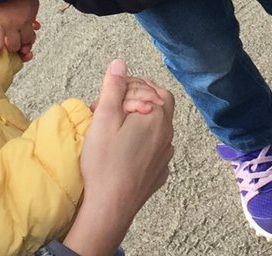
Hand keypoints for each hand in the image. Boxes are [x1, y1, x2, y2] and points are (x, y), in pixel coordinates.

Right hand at [62, 61, 174, 255]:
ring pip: (158, 126)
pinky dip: (143, 142)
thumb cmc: (105, 162)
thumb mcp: (104, 118)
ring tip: (116, 128)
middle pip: (158, 103)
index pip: (149, 87)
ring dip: (141, 121)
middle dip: (136, 100)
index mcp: (157, 115)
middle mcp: (167, 133)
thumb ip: (113, 88)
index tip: (107, 96)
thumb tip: (119, 64)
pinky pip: (155, 148)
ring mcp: (165, 154)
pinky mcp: (159, 172)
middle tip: (111, 108)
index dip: (127, 86)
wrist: (110, 207)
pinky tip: (126, 148)